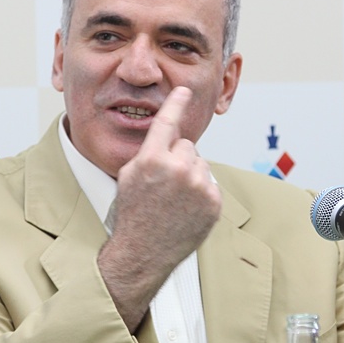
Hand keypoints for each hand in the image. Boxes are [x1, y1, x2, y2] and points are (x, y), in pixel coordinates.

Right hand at [98, 86, 221, 330]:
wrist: (144, 252)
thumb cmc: (133, 213)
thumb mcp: (130, 174)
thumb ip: (150, 149)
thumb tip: (171, 131)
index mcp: (152, 159)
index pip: (168, 121)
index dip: (176, 103)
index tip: (185, 90)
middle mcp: (177, 169)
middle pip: (186, 145)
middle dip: (177, 157)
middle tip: (164, 183)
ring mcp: (198, 186)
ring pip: (200, 163)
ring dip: (191, 174)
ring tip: (175, 198)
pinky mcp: (213, 202)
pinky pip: (210, 183)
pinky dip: (201, 192)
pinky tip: (186, 207)